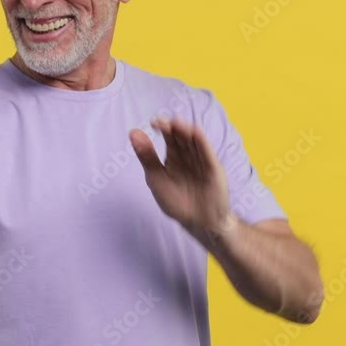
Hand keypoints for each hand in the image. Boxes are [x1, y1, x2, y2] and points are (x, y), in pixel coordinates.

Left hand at [129, 116, 232, 238]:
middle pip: (181, 136)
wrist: (198, 222)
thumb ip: (146, 156)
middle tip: (161, 122)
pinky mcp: (213, 168)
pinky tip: (193, 132)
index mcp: (174, 156)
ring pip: (194, 141)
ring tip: (175, 123)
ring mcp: (201, 160)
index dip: (163, 127)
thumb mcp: (156, 178)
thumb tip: (133, 132)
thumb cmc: (176, 201)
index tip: (153, 123)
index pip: (169, 136)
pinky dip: (201, 141)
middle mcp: (189, 154)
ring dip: (185, 130)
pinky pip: (207, 152)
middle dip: (172, 127)